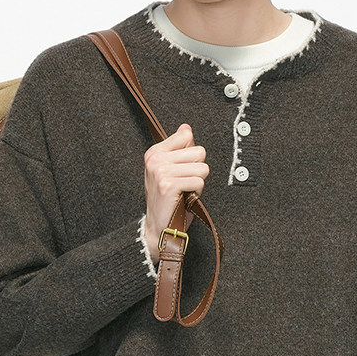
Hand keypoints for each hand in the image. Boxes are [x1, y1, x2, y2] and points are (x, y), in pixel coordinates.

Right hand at [144, 123, 208, 264]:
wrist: (158, 227)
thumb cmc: (167, 200)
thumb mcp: (170, 170)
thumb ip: (179, 149)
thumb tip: (186, 128)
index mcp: (154, 152)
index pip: (187, 135)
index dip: (191, 155)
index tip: (181, 170)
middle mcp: (155, 159)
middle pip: (199, 151)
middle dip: (197, 170)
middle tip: (183, 183)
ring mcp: (160, 171)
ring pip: (202, 168)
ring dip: (197, 183)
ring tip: (184, 191)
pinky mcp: (168, 184)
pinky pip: (199, 182)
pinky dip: (196, 193)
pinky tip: (184, 198)